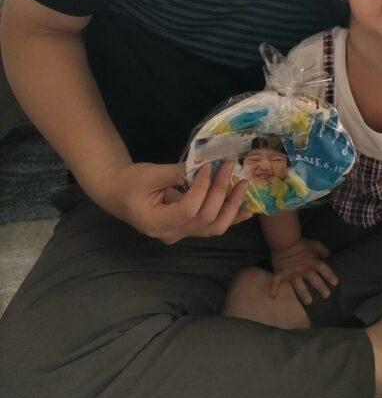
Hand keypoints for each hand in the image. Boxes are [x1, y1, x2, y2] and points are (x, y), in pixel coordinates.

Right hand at [91, 160, 252, 242]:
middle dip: (220, 190)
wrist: (118, 193)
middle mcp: (171, 233)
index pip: (188, 209)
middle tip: (228, 166)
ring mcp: (180, 234)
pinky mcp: (188, 228)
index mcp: (156, 222)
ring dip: (231, 206)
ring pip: (213, 227)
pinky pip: (212, 227)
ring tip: (243, 186)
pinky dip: (231, 217)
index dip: (203, 187)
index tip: (209, 165)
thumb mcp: (150, 174)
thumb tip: (205, 164)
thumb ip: (177, 172)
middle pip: (204, 218)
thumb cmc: (130, 182)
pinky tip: (247, 210)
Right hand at [269, 239, 337, 304]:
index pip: (322, 268)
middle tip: (326, 295)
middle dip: (320, 286)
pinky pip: (276, 280)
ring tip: (308, 302)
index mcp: (312, 261)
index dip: (329, 274)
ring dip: (303, 292)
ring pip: (298, 283)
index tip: (335, 283)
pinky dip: (273, 287)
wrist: (285, 240)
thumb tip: (331, 257)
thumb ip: (324, 251)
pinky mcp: (281, 273)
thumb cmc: (302, 243)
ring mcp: (291, 271)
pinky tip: (272, 296)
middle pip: (312, 277)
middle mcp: (303, 268)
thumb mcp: (315, 245)